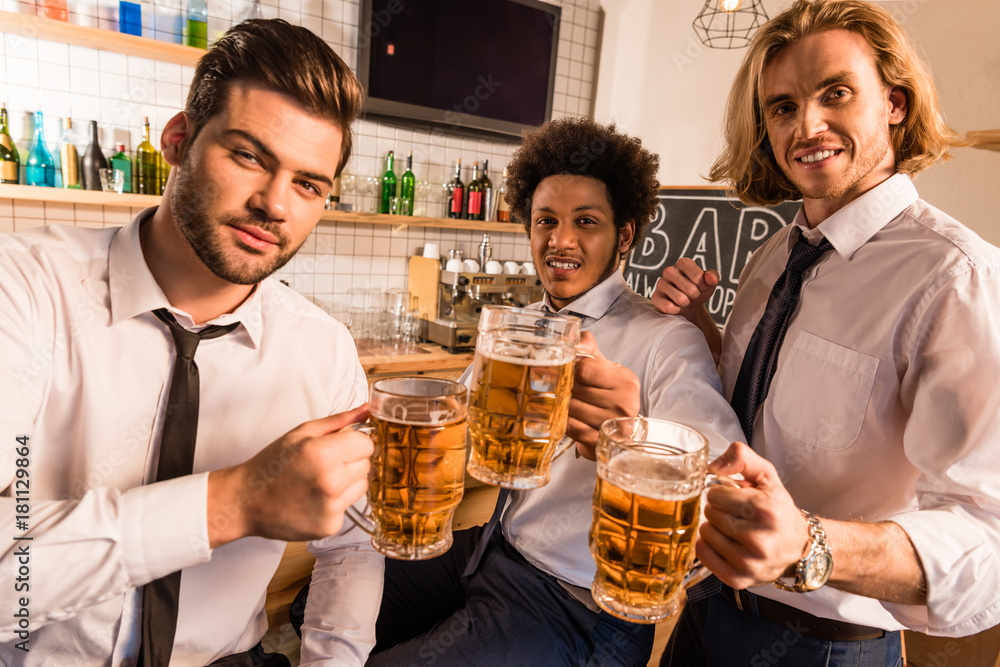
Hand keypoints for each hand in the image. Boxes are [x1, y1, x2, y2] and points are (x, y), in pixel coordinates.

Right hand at [207, 405, 373, 546]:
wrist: (246, 501)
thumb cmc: (272, 465)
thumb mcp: (302, 433)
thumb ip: (339, 421)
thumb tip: (367, 410)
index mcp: (324, 454)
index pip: (367, 444)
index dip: (353, 442)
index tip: (338, 445)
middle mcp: (331, 482)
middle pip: (367, 465)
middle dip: (350, 461)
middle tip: (323, 464)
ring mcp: (331, 507)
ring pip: (362, 486)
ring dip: (347, 482)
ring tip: (319, 481)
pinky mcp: (330, 526)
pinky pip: (348, 506)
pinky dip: (336, 502)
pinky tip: (315, 498)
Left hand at [566, 332, 639, 460]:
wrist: (619, 427)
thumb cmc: (608, 394)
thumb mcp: (603, 367)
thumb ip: (587, 346)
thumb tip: (572, 338)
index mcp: (626, 380)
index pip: (584, 369)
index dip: (571, 371)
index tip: (569, 374)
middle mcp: (625, 404)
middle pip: (575, 391)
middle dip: (566, 389)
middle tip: (565, 390)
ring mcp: (614, 426)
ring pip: (571, 410)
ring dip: (563, 406)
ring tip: (567, 404)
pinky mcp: (601, 443)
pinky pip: (571, 429)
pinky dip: (565, 423)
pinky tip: (569, 419)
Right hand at [652, 259, 718, 318]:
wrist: (687, 303)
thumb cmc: (697, 289)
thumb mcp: (709, 283)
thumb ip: (713, 277)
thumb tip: (712, 279)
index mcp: (683, 263)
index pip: (698, 277)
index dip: (704, 286)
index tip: (701, 287)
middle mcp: (669, 271)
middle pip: (691, 290)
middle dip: (695, 296)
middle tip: (691, 294)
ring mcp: (660, 283)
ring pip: (681, 300)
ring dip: (686, 303)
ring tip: (684, 299)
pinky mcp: (655, 297)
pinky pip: (669, 307)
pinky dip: (677, 310)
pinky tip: (675, 305)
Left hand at [695, 442, 810, 589]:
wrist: (798, 546)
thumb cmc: (778, 509)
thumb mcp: (766, 476)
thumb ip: (740, 457)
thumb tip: (713, 466)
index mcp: (766, 510)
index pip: (715, 495)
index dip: (722, 493)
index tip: (734, 498)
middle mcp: (759, 540)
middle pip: (710, 514)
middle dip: (719, 510)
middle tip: (736, 514)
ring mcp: (748, 563)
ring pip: (705, 534)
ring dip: (714, 528)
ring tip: (733, 529)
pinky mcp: (738, 579)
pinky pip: (703, 555)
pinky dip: (708, 546)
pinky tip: (725, 542)